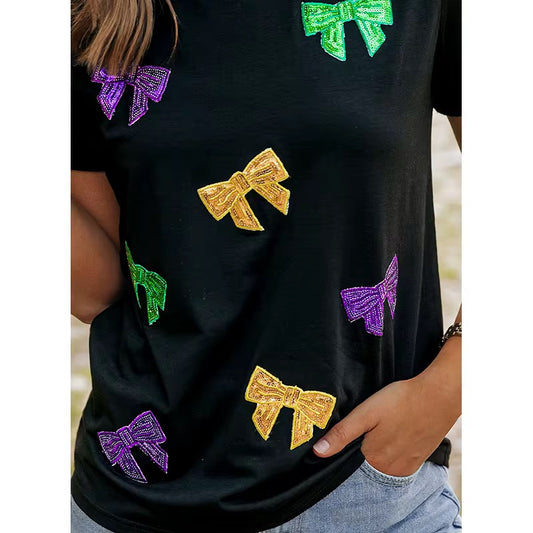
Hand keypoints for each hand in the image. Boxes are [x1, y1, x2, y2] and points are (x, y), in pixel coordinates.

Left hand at [312, 339, 460, 476]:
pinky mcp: (419, 460)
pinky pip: (398, 463)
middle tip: (364, 429)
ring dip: (377, 453)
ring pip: (382, 465)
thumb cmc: (401, 401)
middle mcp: (390, 469)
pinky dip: (392, 454)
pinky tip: (392, 435)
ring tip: (379, 430)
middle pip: (366, 465)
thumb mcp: (366, 413)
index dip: (343, 450)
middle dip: (360, 451)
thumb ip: (342, 434)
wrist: (439, 396)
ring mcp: (406, 467)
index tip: (343, 436)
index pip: (349, 463)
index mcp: (373, 459)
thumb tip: (318, 452)